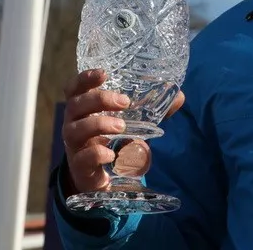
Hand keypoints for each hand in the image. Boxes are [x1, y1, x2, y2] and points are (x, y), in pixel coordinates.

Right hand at [61, 69, 184, 197]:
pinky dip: (96, 153)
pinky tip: (112, 153)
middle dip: (99, 99)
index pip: (75, 89)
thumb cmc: (114, 140)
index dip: (84, 78)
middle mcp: (74, 124)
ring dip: (99, 124)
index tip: (104, 73)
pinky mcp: (80, 167)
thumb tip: (179, 97)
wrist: (103, 178)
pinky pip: (82, 158)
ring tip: (121, 126)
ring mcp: (74, 147)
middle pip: (75, 106)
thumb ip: (153, 109)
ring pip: (75, 130)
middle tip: (125, 102)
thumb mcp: (133, 122)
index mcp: (85, 109)